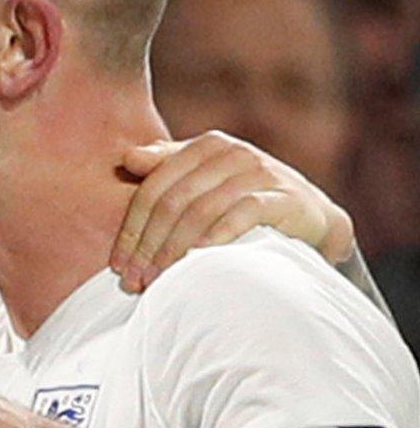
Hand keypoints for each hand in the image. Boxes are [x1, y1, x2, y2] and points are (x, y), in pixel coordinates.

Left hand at [113, 130, 355, 291]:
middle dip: (148, 246)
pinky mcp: (284, 197)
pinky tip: (195, 261)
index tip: (117, 266)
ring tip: (156, 281)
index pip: (154, 188)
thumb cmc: (245, 202)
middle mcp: (233, 153)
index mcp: (206, 146)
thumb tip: (127, 158)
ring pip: (201, 211)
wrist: (311, 219)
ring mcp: (261, 173)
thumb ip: (166, 168)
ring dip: (173, 250)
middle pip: (173, 202)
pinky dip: (214, 239)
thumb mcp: (204, 181)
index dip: (131, 229)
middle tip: (133, 281)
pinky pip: (241, 216)